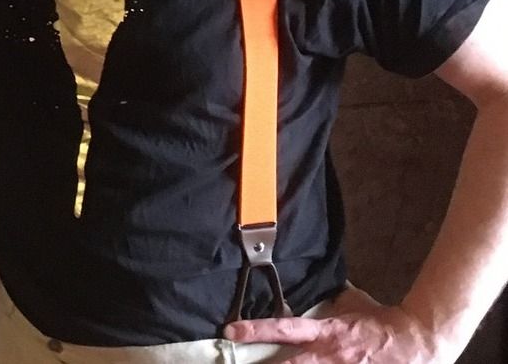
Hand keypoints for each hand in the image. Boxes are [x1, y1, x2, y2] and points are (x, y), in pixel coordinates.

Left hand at [225, 290, 442, 363]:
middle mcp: (330, 355)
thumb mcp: (353, 305)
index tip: (231, 330)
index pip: (284, 329)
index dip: (256, 330)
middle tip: (235, 363)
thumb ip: (332, 303)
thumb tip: (319, 293)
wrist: (418, 341)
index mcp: (326, 332)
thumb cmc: (383, 321)